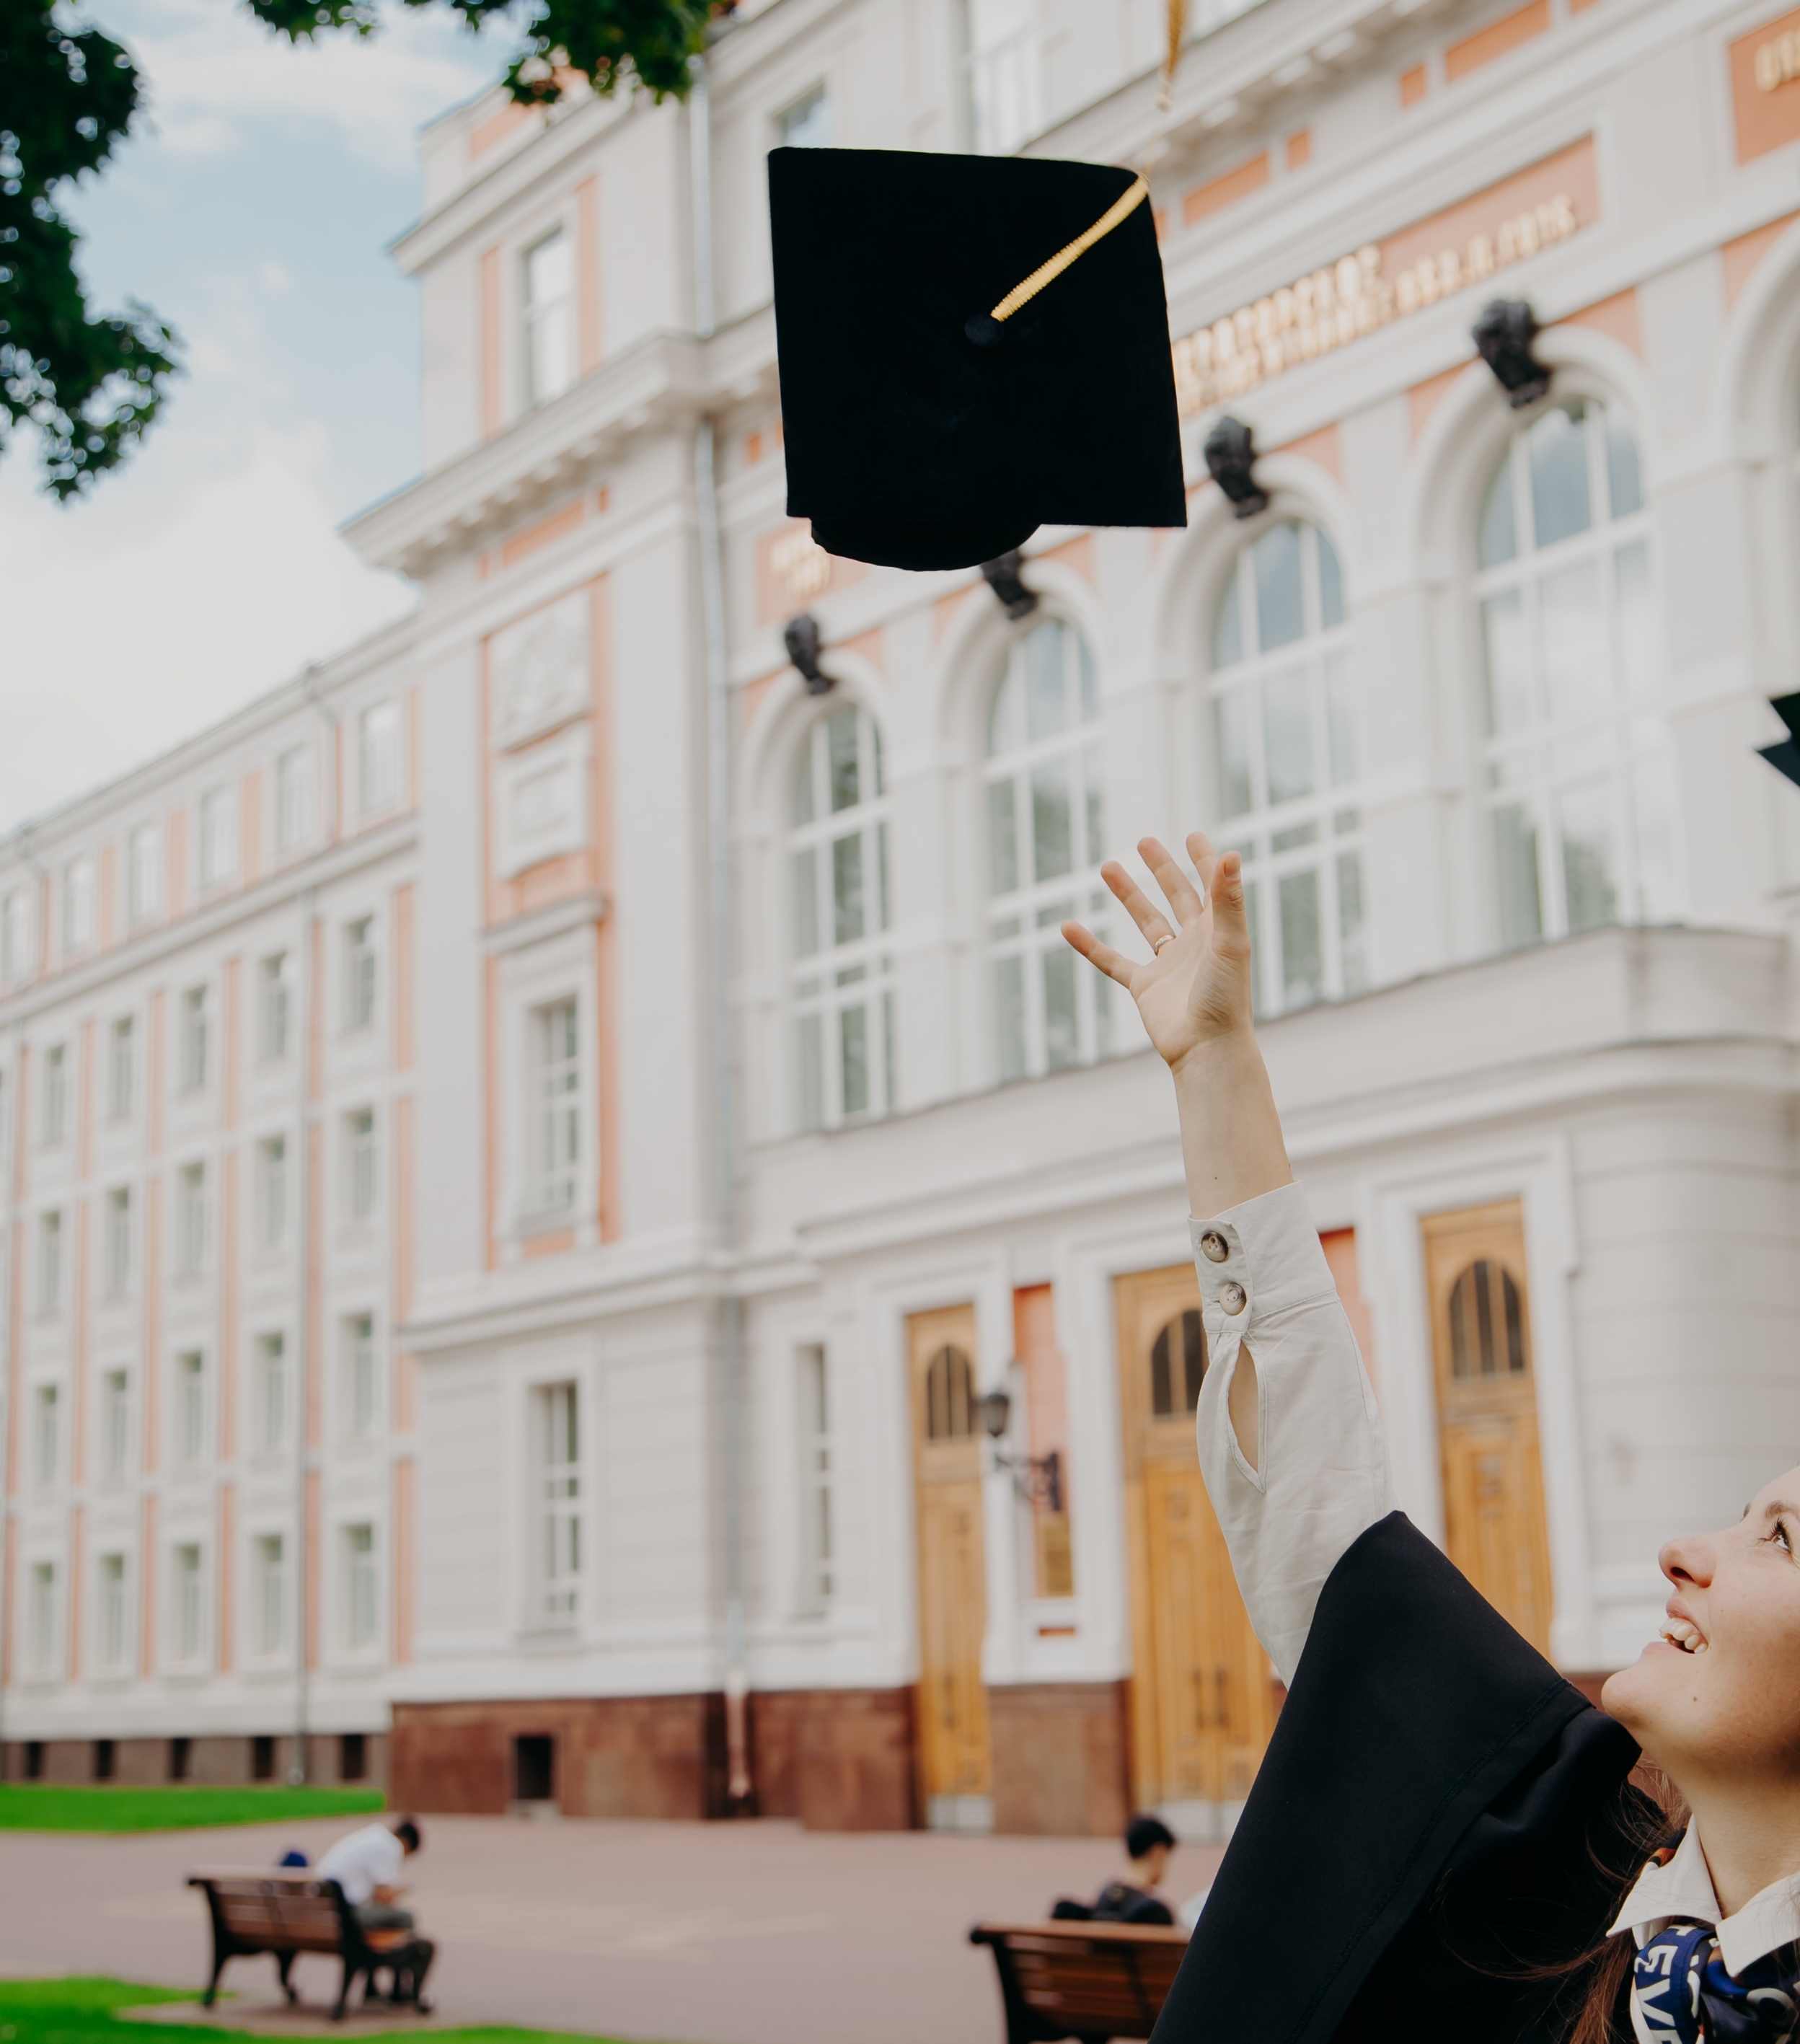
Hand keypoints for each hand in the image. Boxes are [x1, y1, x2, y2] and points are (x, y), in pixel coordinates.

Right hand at [1061, 833, 1253, 1073]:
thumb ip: (1228, 899)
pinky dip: (1090, 945)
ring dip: (1128, 895)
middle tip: (1144, 842)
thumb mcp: (1229, 941)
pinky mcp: (1144, 987)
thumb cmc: (1226, 997)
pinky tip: (1068, 926)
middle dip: (1162, 869)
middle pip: (1177, 897)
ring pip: (1145, 922)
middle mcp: (1194, 944)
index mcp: (1217, 931)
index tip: (1193, 836)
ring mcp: (1168, 965)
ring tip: (1107, 867)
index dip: (1204, 861)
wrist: (1207, 1048)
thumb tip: (1232, 853)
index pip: (1211, 887)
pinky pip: (1112, 961)